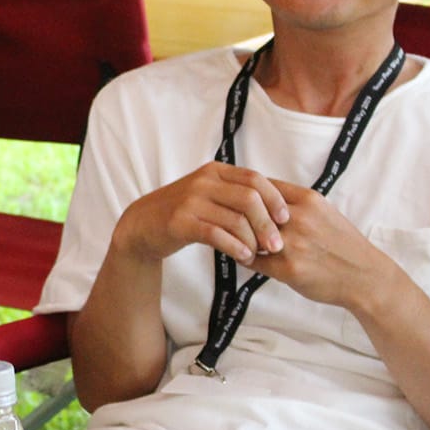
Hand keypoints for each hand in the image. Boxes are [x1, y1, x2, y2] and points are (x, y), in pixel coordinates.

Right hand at [116, 160, 289, 265]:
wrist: (143, 225)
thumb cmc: (185, 213)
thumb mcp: (210, 195)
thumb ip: (236, 196)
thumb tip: (277, 209)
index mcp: (215, 171)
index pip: (254, 179)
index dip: (274, 199)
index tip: (286, 219)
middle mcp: (204, 181)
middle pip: (249, 198)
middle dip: (268, 223)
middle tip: (277, 245)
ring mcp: (190, 200)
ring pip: (235, 218)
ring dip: (252, 240)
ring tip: (259, 255)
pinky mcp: (180, 222)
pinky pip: (216, 234)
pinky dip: (235, 247)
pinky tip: (244, 257)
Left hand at [245, 180, 392, 310]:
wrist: (364, 276)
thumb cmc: (342, 243)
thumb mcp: (323, 211)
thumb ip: (294, 202)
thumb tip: (262, 194)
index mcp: (307, 200)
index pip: (261, 185)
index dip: (246, 193)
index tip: (236, 198)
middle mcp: (299, 218)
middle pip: (250, 208)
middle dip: (237, 214)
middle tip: (227, 217)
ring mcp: (292, 244)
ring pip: (247, 234)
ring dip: (238, 236)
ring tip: (233, 236)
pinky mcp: (288, 269)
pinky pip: (252, 259)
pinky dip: (244, 256)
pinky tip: (242, 255)